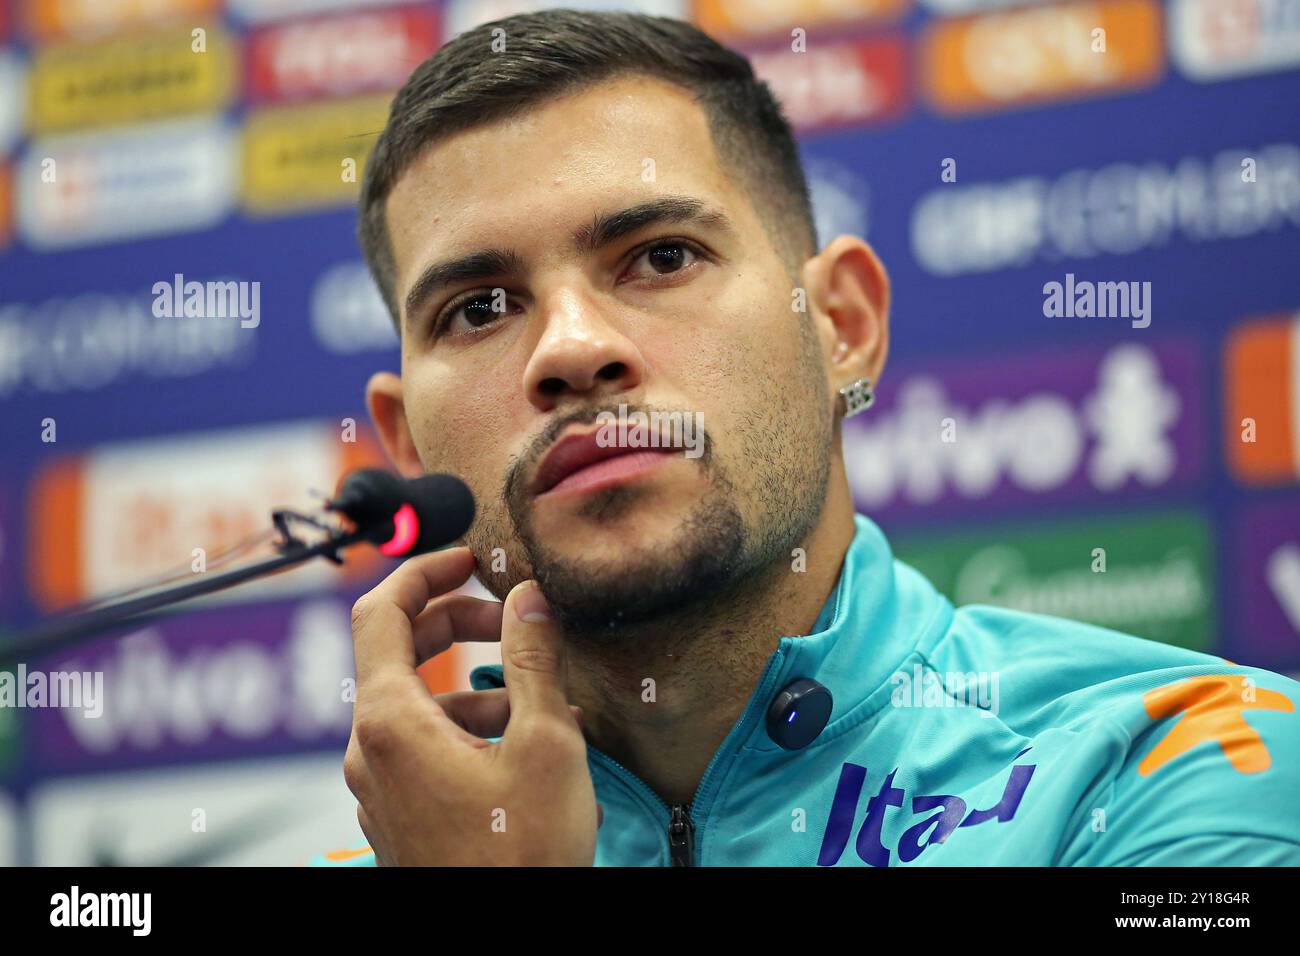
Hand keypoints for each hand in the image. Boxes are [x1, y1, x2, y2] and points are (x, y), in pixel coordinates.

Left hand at [343, 546, 598, 864]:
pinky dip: (462, 722)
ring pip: (414, 702)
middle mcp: (370, 750)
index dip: (423, 571)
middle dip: (457, 623)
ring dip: (469, 679)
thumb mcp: (544, 742)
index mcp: (391, 722)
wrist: (502, 940)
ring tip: (535, 692)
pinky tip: (518, 740)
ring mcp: (378, 786)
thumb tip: (528, 598)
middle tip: (513, 619)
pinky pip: (419, 744)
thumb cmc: (521, 854)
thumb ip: (532, 659)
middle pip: (398, 653)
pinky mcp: (397, 812)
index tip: (466, 558)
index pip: (381, 613)